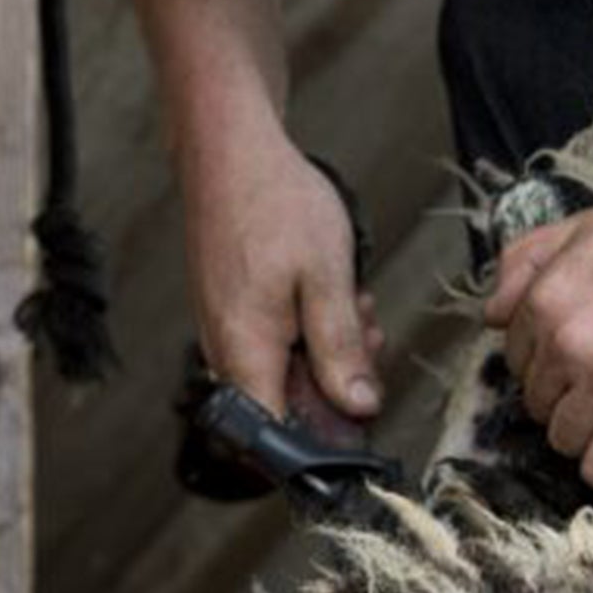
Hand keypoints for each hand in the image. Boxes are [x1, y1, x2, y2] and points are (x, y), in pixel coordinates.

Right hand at [181, 123, 384, 420]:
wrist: (231, 150)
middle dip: (338, 383)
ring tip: (351, 303)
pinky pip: (276, 343)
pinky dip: (311, 328)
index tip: (358, 420)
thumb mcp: (328, 277)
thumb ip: (341, 348)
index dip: (319, 443)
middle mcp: (226, 350)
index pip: (274, 437)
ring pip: (287, 372)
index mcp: (246, 350)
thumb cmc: (276, 202)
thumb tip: (359, 407)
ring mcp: (225, 330)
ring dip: (329, 350)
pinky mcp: (232, 312)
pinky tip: (330, 294)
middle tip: (367, 336)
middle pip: (288, 407)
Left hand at [483, 204, 592, 493]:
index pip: (515, 362)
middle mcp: (566, 344)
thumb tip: (490, 315)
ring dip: (591, 435)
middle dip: (569, 399)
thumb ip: (530, 259)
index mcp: (547, 300)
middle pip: (537, 405)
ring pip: (564, 441)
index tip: (587, 358)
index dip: (550, 364)